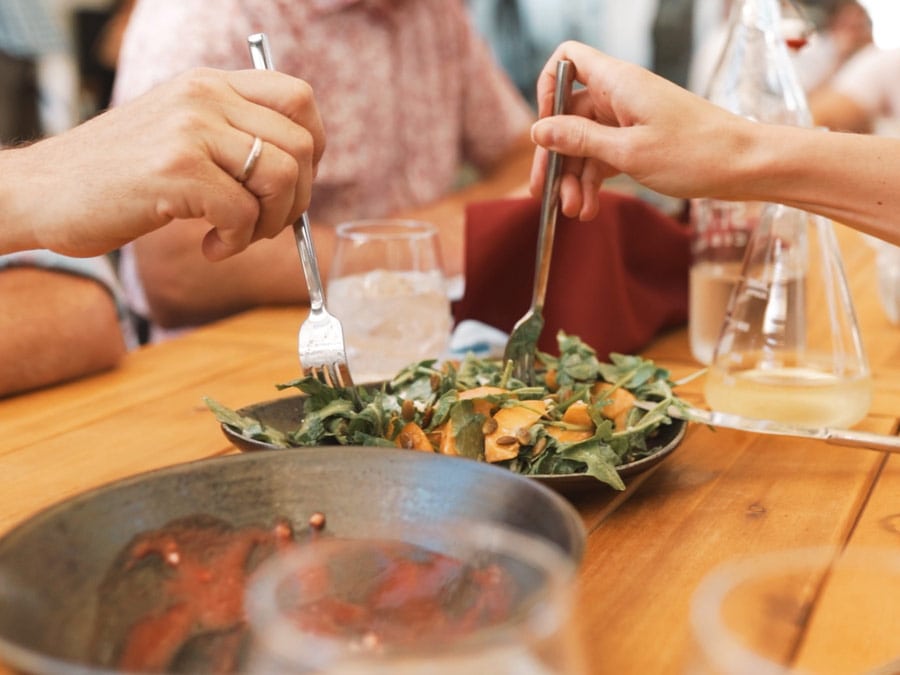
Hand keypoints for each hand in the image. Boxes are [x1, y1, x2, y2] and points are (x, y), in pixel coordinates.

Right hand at [6, 67, 324, 259]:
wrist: (42, 191)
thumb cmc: (117, 176)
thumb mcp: (180, 134)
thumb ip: (232, 138)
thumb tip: (299, 174)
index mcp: (210, 84)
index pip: (299, 98)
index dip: (314, 147)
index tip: (293, 184)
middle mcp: (205, 96)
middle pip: (301, 144)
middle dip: (296, 198)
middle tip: (264, 224)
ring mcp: (190, 129)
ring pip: (280, 176)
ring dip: (271, 222)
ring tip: (236, 236)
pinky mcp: (176, 169)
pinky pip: (243, 212)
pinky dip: (237, 241)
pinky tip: (210, 246)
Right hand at [528, 41, 749, 219]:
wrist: (746, 166)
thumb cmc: (697, 153)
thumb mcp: (629, 152)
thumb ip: (579, 140)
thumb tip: (538, 131)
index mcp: (619, 83)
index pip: (568, 60)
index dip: (548, 89)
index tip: (544, 129)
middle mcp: (621, 96)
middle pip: (569, 116)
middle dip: (556, 156)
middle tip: (545, 194)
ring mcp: (630, 119)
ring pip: (584, 143)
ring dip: (575, 177)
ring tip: (575, 210)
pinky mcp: (640, 141)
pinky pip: (604, 157)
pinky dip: (594, 181)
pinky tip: (589, 207)